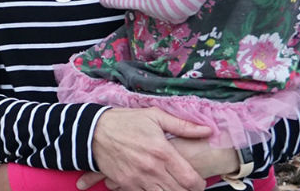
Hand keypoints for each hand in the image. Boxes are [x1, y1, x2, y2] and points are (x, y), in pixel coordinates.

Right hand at [76, 137, 237, 188]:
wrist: (92, 132)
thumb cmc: (125, 122)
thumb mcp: (154, 116)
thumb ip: (183, 126)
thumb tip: (207, 131)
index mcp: (162, 152)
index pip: (190, 180)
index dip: (199, 185)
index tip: (198, 182)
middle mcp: (152, 169)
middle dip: (187, 190)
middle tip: (186, 184)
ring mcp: (138, 179)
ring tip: (171, 185)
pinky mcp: (125, 184)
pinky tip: (154, 185)